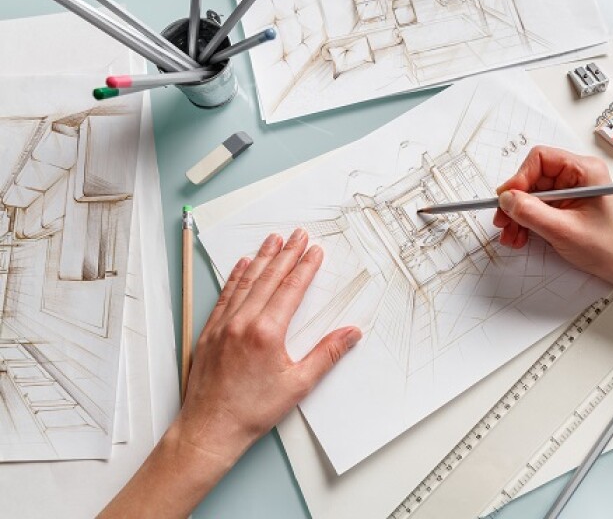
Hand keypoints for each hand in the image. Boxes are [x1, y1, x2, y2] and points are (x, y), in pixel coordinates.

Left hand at [176, 229, 361, 465]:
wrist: (210, 429)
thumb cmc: (251, 411)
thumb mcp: (298, 385)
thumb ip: (327, 354)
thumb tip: (350, 334)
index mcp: (266, 332)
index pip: (291, 289)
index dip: (305, 267)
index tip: (315, 251)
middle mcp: (242, 322)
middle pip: (269, 278)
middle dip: (287, 254)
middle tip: (299, 235)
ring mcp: (223, 325)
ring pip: (246, 281)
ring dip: (261, 258)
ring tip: (273, 240)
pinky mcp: (210, 332)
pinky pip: (225, 295)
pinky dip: (235, 276)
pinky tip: (241, 264)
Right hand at [493, 146, 612, 283]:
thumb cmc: (607, 246)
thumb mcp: (564, 230)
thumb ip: (531, 212)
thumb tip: (506, 199)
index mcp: (584, 170)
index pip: (540, 159)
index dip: (519, 178)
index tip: (507, 199)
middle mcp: (576, 176)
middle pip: (532, 178)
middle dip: (515, 202)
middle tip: (503, 221)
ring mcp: (569, 190)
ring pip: (530, 194)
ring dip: (517, 215)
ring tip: (511, 235)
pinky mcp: (563, 204)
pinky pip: (536, 207)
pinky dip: (525, 221)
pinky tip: (520, 236)